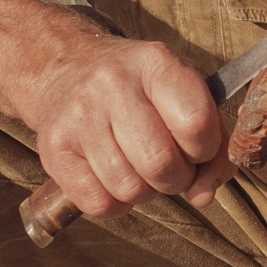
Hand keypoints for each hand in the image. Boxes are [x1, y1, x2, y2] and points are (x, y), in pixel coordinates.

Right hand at [22, 33, 232, 217]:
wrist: (66, 70)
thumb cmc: (140, 89)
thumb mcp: (185, 92)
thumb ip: (212, 142)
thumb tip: (203, 195)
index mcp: (157, 63)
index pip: (196, 123)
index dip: (206, 149)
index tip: (198, 147)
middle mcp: (114, 83)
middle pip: (162, 164)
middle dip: (177, 179)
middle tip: (171, 166)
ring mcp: (80, 115)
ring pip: (130, 189)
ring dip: (145, 192)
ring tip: (140, 168)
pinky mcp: (54, 148)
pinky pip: (98, 204)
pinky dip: (115, 203)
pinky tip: (114, 177)